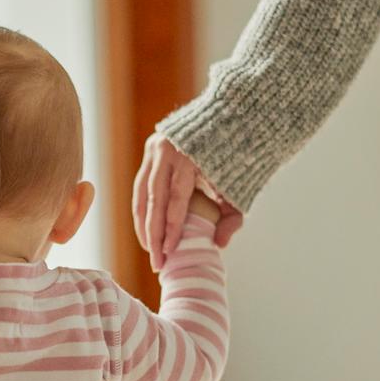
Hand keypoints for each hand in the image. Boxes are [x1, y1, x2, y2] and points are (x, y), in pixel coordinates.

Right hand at [133, 133, 242, 269]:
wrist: (228, 118)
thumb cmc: (234, 157)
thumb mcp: (238, 187)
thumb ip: (232, 217)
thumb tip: (218, 244)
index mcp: (189, 156)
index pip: (176, 198)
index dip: (171, 228)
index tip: (169, 252)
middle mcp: (166, 150)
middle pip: (154, 199)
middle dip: (153, 234)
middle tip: (157, 262)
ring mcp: (154, 149)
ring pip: (141, 195)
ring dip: (143, 225)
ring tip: (150, 250)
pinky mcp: (149, 151)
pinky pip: (141, 187)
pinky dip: (143, 211)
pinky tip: (146, 231)